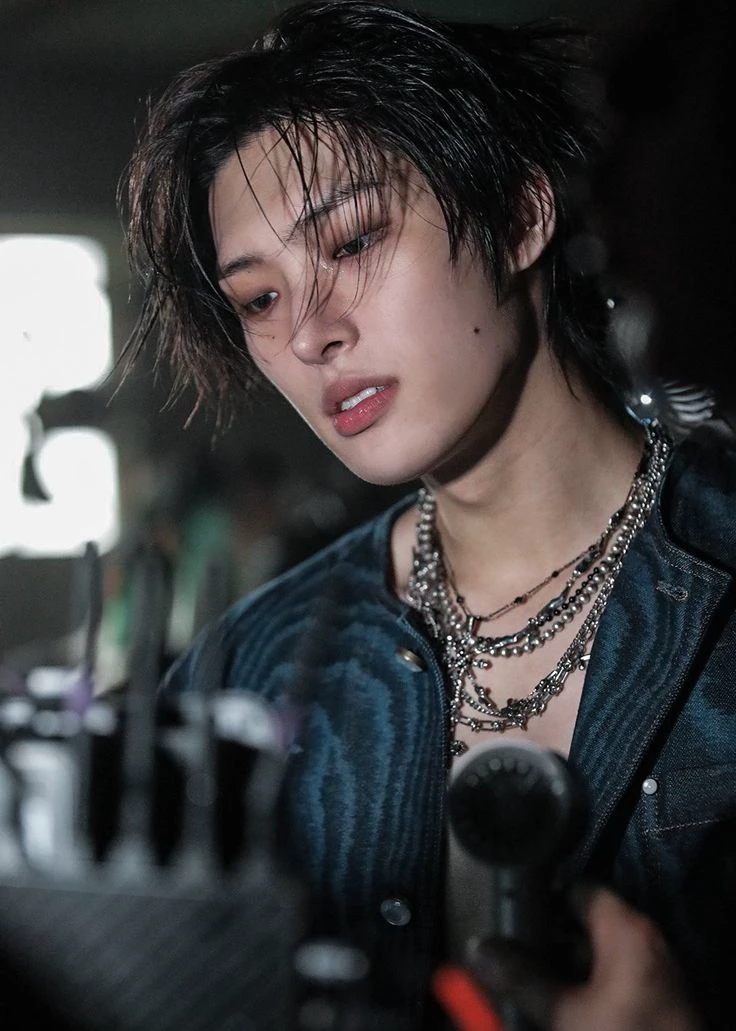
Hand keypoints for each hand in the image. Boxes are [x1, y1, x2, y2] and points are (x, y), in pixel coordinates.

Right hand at [467, 887, 702, 1030]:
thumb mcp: (564, 1015)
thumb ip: (521, 979)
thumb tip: (480, 948)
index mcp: (627, 930)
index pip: (578, 887)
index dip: (542, 895)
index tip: (510, 913)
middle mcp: (644, 942)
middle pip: (582, 923)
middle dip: (545, 940)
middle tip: (510, 957)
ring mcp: (651, 974)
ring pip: (593, 956)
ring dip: (561, 969)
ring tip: (526, 987)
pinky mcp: (652, 1001)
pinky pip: (609, 981)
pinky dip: (583, 989)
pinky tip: (559, 1010)